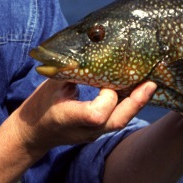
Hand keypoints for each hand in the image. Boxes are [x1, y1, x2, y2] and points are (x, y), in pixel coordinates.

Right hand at [11, 79, 156, 155]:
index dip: (107, 96)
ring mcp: (93, 134)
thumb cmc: (40, 105)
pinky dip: (128, 104)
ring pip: (121, 121)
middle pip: (118, 120)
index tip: (105, 80)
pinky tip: (135, 89)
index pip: (98, 114)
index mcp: (69, 119)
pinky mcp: (98, 132)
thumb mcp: (51, 84)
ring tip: (148, 83)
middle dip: (136, 101)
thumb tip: (88, 48)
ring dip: (136, 102)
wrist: (32, 134)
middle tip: (150, 82)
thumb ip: (71, 71)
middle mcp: (85, 130)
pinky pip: (117, 119)